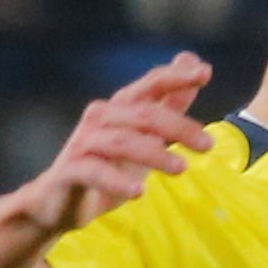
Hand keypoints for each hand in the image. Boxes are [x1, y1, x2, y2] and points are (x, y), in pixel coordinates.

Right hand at [22, 52, 213, 234]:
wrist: (59, 203)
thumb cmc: (107, 167)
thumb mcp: (145, 137)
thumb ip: (170, 104)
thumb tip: (196, 64)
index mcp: (120, 108)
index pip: (150, 85)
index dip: (175, 77)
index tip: (205, 72)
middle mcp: (100, 118)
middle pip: (142, 114)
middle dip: (177, 126)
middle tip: (208, 145)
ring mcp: (83, 143)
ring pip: (121, 141)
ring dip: (153, 153)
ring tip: (181, 168)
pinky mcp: (69, 170)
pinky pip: (93, 171)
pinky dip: (116, 180)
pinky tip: (138, 192)